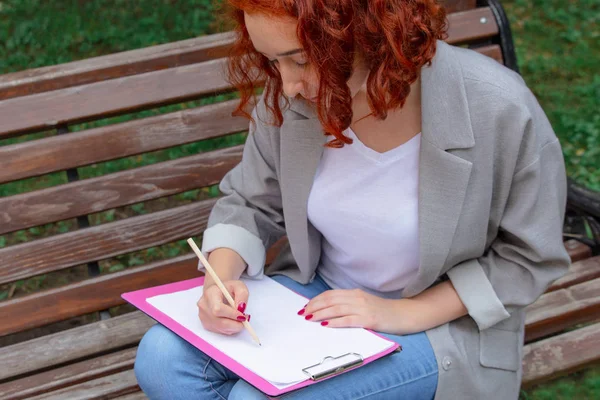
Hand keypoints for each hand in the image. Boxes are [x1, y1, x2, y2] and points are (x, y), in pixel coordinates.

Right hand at [197, 280, 249, 334]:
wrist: (218, 290)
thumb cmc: (228, 288)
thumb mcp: (239, 286)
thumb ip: (242, 295)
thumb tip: (241, 309)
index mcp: (210, 293)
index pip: (218, 309)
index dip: (232, 315)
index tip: (243, 315)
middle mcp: (204, 305)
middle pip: (219, 322)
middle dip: (235, 324)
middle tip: (245, 320)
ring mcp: (203, 316)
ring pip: (221, 328)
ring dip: (234, 327)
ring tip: (240, 318)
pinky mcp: (206, 324)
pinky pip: (220, 331)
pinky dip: (230, 328)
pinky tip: (233, 320)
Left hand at [301, 288, 417, 334]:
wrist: (405, 314)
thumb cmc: (384, 312)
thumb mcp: (364, 304)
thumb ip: (349, 304)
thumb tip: (329, 311)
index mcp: (355, 293)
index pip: (330, 294)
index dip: (316, 300)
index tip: (306, 306)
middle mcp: (357, 298)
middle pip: (330, 300)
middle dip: (314, 306)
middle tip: (303, 313)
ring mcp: (364, 308)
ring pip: (336, 309)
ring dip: (321, 314)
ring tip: (310, 318)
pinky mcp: (370, 319)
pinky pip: (349, 320)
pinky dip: (335, 322)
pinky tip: (326, 325)